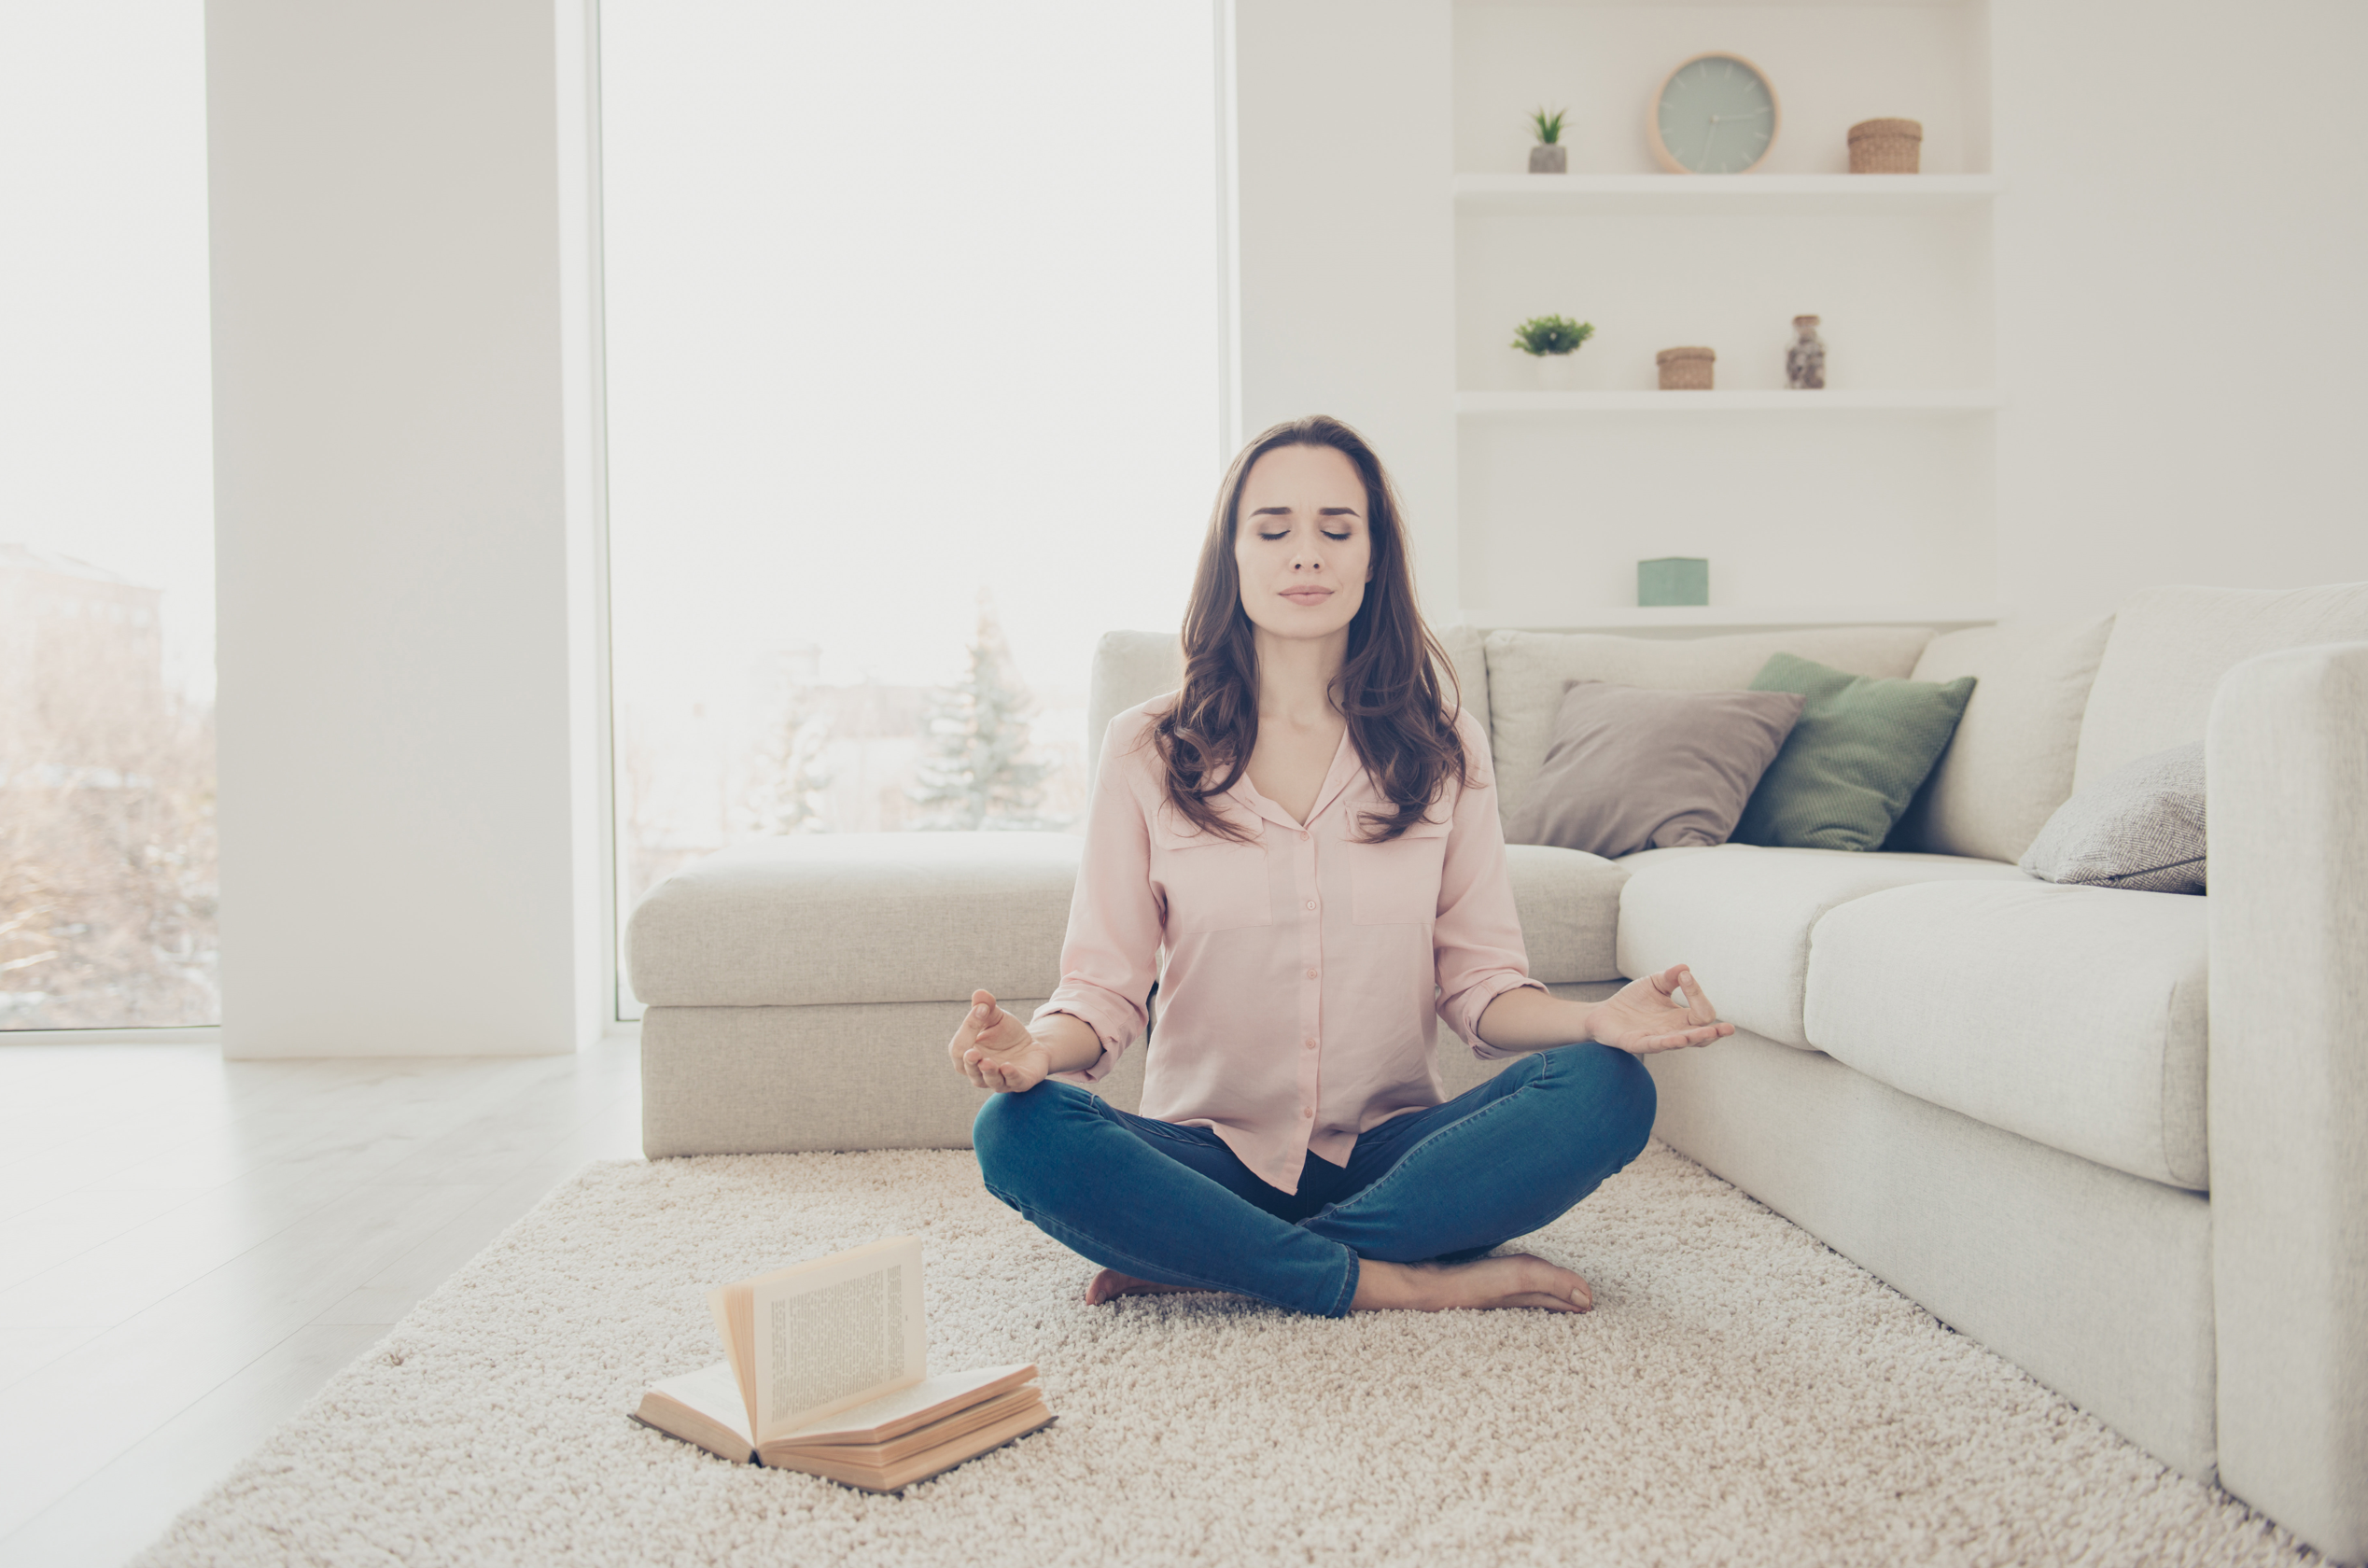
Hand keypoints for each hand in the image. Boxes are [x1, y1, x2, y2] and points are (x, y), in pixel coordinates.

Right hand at [947, 989, 1051, 1092]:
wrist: (1032, 1044)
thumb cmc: (1006, 1033)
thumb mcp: (996, 1017)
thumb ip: (986, 1007)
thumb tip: (979, 994)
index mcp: (967, 1053)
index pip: (959, 1047)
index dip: (968, 1029)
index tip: (981, 1010)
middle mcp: (978, 1071)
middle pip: (968, 1069)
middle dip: (970, 1062)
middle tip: (972, 1053)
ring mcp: (998, 1079)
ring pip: (988, 1080)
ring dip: (987, 1072)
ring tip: (987, 1062)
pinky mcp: (1019, 1083)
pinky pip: (1012, 1083)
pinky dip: (1009, 1076)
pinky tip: (1007, 1067)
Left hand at [1583, 965, 1734, 1054]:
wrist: (1604, 1012)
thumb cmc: (1633, 1000)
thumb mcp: (1654, 984)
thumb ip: (1669, 977)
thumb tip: (1685, 968)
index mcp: (1682, 1019)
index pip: (1702, 1012)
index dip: (1697, 994)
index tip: (1685, 976)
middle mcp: (1674, 1032)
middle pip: (1701, 1036)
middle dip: (1714, 1032)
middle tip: (1729, 1028)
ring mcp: (1657, 1040)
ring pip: (1681, 1042)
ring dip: (1694, 1037)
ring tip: (1709, 1032)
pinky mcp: (1637, 1044)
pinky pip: (1654, 1045)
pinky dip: (1666, 1042)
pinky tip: (1677, 1038)